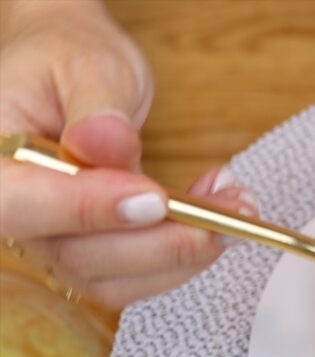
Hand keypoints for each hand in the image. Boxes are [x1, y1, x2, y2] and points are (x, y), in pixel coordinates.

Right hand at [0, 0, 257, 307]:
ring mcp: (53, 239)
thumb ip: (97, 106)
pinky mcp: (92, 252)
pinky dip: (187, 253)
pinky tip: (217, 212)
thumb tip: (105, 144)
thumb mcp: (87, 65)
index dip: (85, 211)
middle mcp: (17, 212)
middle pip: (77, 256)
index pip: (17, 205)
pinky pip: (137, 277)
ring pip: (113, 280)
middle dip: (163, 241)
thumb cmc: (69, 61)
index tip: (154, 198)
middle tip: (227, 209)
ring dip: (186, 253)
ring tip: (235, 205)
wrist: (73, 73)